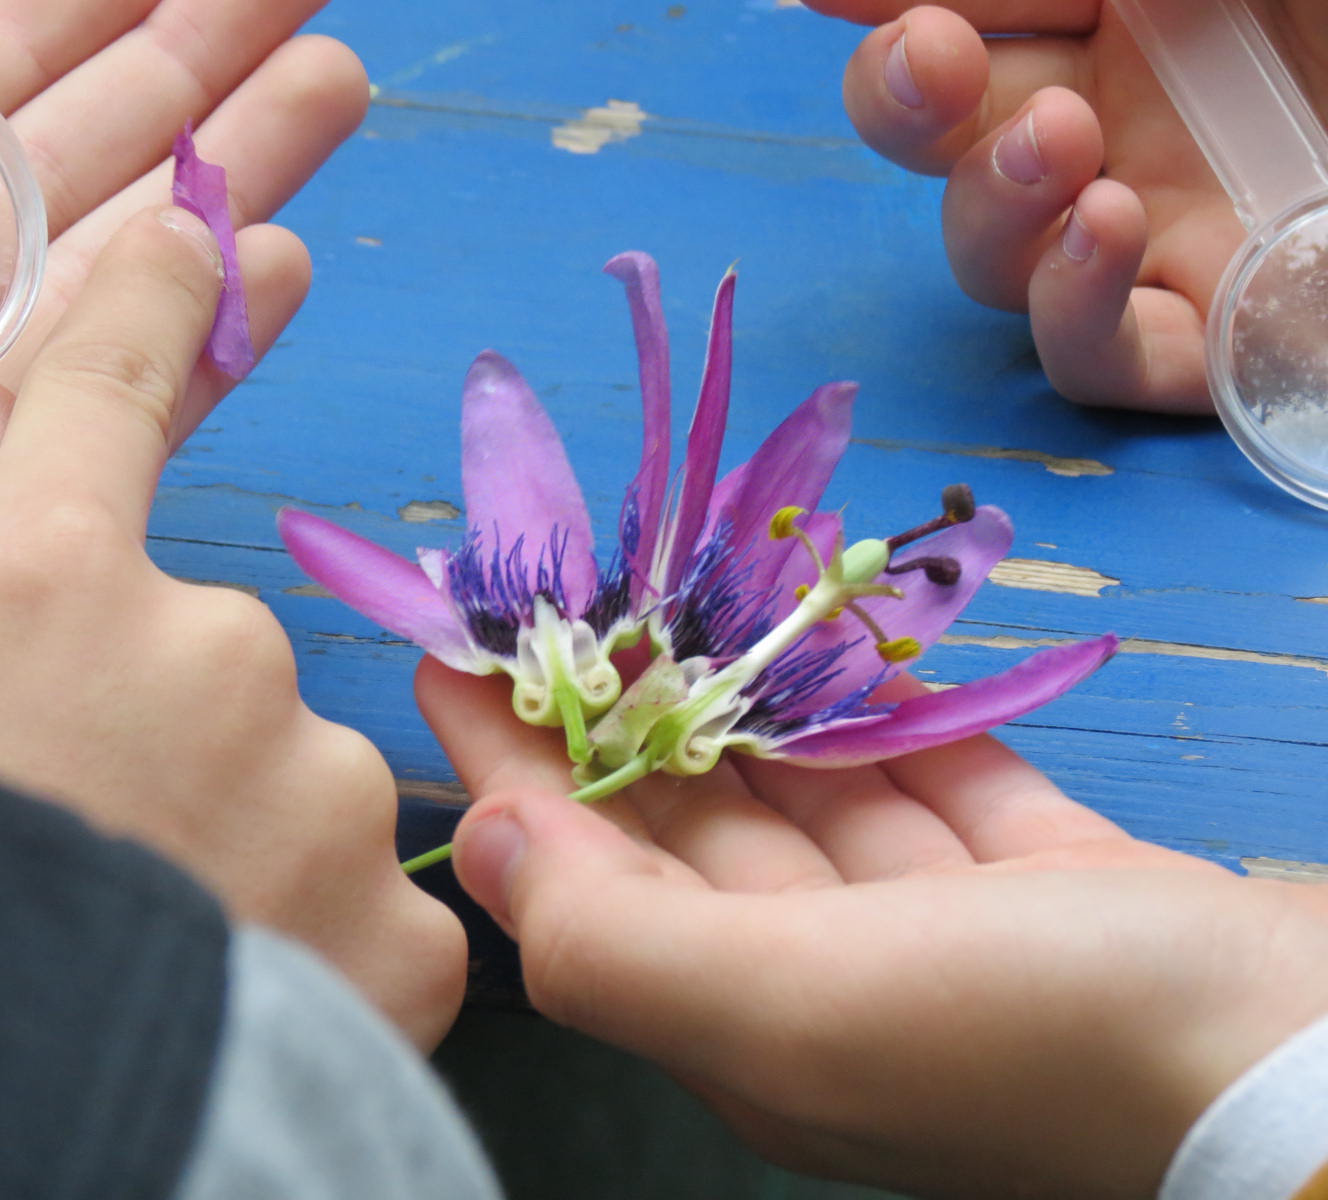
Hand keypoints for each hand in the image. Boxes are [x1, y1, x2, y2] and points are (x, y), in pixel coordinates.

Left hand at [0, 0, 365, 662]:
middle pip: (67, 169)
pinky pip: (135, 410)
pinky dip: (211, 339)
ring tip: (333, 94)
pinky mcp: (25, 526)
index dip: (63, 29)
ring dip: (229, 181)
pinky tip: (280, 268)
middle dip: (190, 80)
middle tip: (306, 18)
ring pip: (123, 273)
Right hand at [0, 210, 465, 1050]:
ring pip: (299, 791)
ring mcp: (316, 788)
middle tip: (96, 854)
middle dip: (171, 746)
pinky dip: (323, 959)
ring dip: (247, 856)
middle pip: (216, 661)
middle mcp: (207, 652)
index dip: (151, 306)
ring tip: (163, 953)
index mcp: (43, 587)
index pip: (103, 393)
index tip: (198, 232)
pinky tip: (245, 1008)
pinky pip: (374, 918)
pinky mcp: (398, 931)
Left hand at [418, 657, 1327, 1197]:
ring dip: (753, 697)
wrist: (1309, 1078)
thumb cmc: (1038, 1039)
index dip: (511, 763)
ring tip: (691, 588)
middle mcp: (825, 985)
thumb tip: (490, 846)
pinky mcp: (1042, 885)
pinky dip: (887, 716)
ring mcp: (943, 936)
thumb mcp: (796, 1011)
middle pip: (689, 828)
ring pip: (812, 795)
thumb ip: (619, 939)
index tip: (454, 647)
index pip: (582, 878)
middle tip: (575, 589)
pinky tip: (847, 642)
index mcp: (744, 1021)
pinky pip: (934, 785)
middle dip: (625, 712)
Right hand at [802, 1, 1327, 413]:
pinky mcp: (1213, 340)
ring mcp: (1156, 242)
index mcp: (1131, 20)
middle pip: (944, 146)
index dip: (892, 17)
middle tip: (928, 64)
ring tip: (1060, 143)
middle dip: (903, 107)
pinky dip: (1068, 310)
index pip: (972, 25)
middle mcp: (1120, 132)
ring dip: (988, 204)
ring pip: (992, 261)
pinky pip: (1093, 361)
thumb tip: (902, 3)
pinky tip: (1100, 228)